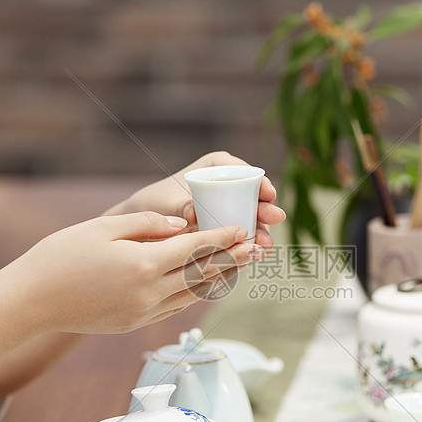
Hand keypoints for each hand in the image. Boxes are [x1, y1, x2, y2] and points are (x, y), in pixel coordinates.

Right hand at [0, 212, 263, 334]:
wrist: (32, 300)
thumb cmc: (61, 255)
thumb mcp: (104, 227)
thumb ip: (148, 224)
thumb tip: (183, 225)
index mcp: (143, 263)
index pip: (195, 248)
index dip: (222, 237)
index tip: (242, 228)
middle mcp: (148, 292)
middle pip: (202, 274)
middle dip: (230, 259)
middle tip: (255, 247)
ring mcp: (143, 312)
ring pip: (192, 295)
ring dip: (217, 280)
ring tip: (237, 266)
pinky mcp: (135, 324)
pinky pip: (174, 307)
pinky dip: (194, 294)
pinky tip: (204, 284)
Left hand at [106, 151, 285, 250]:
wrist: (146, 227)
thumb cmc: (156, 205)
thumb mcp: (166, 203)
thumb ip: (180, 206)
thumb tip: (193, 214)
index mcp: (215, 167)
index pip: (242, 170)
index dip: (259, 181)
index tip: (268, 193)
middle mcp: (228, 185)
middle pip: (253, 195)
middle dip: (265, 208)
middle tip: (275, 217)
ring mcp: (231, 207)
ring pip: (251, 218)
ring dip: (261, 231)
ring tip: (265, 246)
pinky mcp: (229, 228)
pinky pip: (243, 234)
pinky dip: (250, 244)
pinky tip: (257, 255)